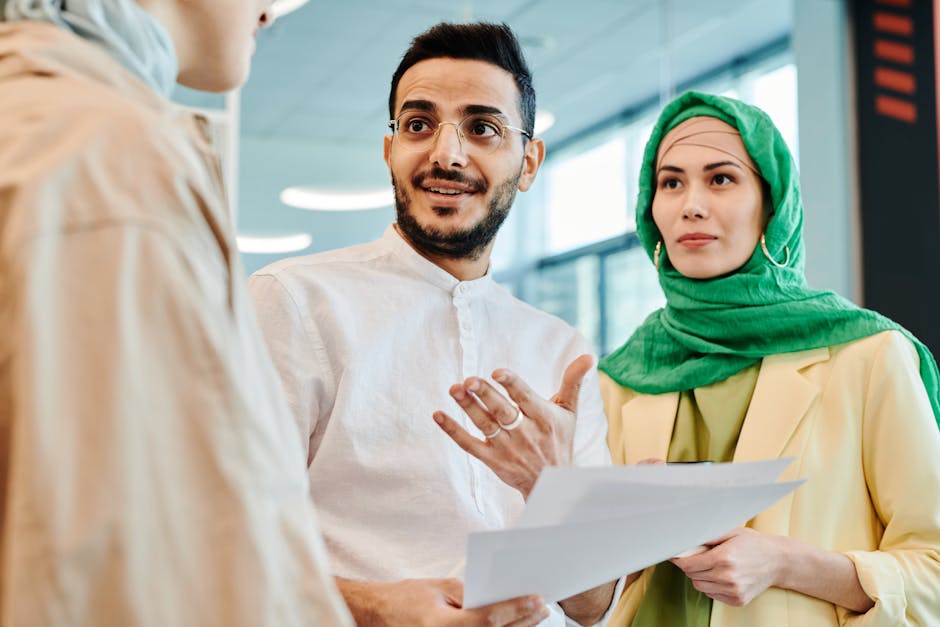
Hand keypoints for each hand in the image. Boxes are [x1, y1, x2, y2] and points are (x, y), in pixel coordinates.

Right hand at [338, 577, 548, 626]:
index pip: (486, 620)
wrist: (375, 616)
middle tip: (542, 609)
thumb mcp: (439, 588)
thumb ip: (470, 596)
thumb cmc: (405, 599)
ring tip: (533, 621)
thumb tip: (502, 599)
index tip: (537, 600)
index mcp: (439, 625)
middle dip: (522, 623)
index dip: (514, 610)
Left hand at [433, 354, 593, 499]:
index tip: (497, 372)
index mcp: (543, 418)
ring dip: (467, 407)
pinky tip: (438, 415)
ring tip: (454, 389)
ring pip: (485, 425)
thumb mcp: (569, 411)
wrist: (552, 483)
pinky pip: (469, 445)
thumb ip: (573, 381)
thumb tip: (589, 356)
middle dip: (485, 395)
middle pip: (502, 411)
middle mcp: (525, 433)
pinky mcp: (492, 459)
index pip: (525, 398)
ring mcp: (506, 447)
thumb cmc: (559, 440)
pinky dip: (453, 431)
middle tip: (469, 380)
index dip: (511, 384)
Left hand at [670, 527, 787, 606]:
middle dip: (692, 566)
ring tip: (713, 566)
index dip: (679, 559)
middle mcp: (727, 577)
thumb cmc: (754, 544)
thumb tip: (686, 540)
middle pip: (692, 576)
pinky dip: (712, 586)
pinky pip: (712, 595)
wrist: (778, 561)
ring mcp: (733, 591)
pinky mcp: (737, 600)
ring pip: (700, 587)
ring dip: (701, 577)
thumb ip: (707, 536)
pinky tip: (722, 576)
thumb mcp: (731, 532)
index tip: (676, 555)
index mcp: (723, 558)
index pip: (688, 565)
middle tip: (701, 557)